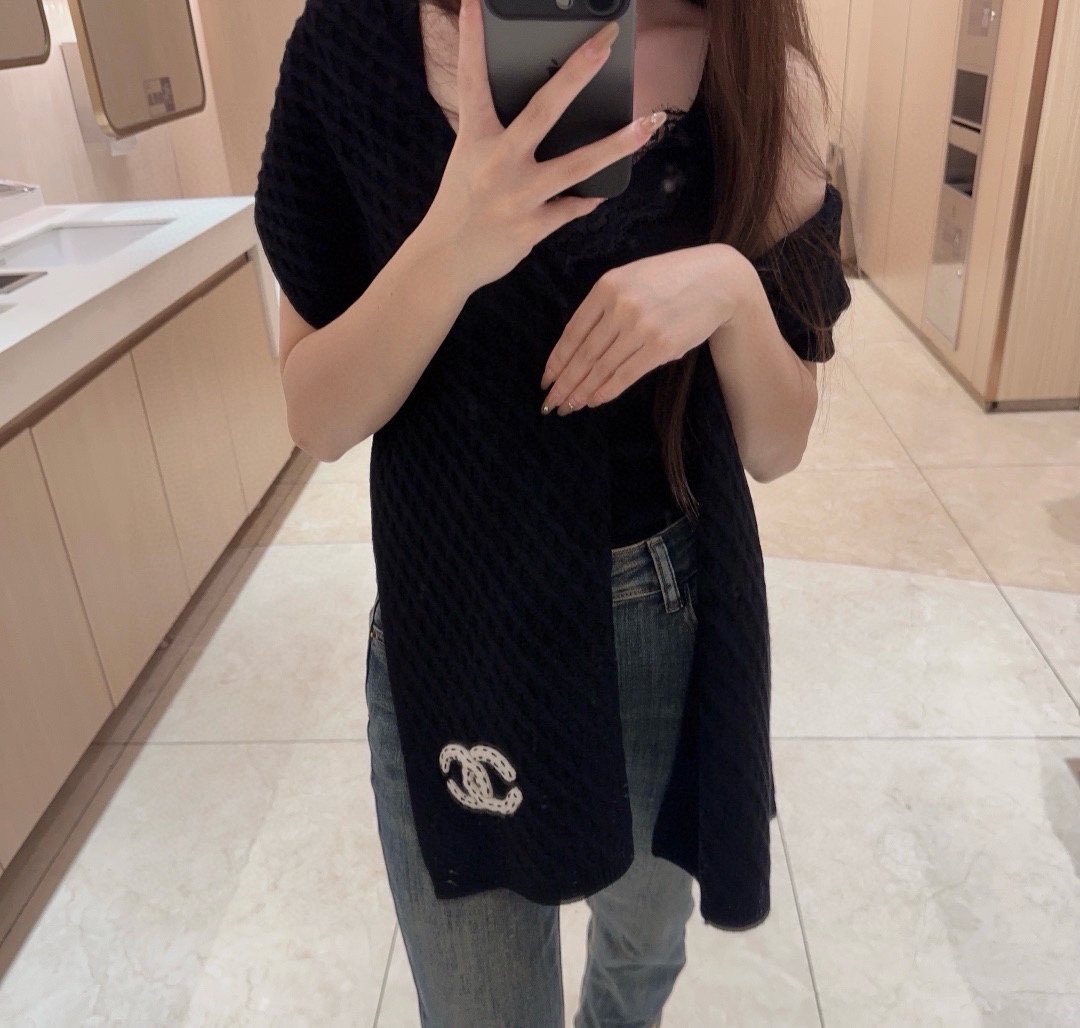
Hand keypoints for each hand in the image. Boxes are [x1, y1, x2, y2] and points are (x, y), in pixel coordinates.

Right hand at [423, 0, 668, 289]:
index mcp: (475, 139)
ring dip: (617, 144)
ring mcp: (517, 196)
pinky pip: (571, 208)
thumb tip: (552, 110)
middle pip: (544, 110)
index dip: (472, 39)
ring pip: (576, 166)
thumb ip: (502, 134)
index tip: (476, 2)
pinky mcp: (531, 227)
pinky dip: (586, 200)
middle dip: (577, 73)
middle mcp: (497, 163)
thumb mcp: (470, 159)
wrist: (445, 259)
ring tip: (650, 123)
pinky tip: (600, 193)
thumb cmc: (461, 203)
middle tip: (606, 42)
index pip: (473, 80)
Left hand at [539, 245, 745, 413]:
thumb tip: (579, 348)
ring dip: (583, 391)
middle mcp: (621, 306)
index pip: (573, 332)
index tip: (546, 380)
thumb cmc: (670, 279)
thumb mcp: (630, 278)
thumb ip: (604, 306)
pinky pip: (626, 374)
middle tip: (550, 403)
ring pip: (602, 367)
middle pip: (584, 354)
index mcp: (607, 286)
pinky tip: (594, 401)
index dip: (557, 361)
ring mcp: (641, 327)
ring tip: (569, 406)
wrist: (717, 280)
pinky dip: (607, 390)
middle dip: (565, 383)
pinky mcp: (661, 346)